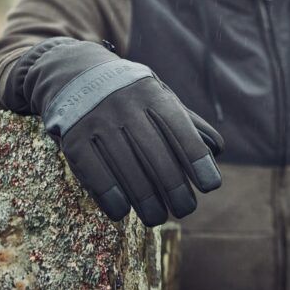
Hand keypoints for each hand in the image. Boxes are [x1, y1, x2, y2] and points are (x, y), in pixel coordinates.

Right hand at [4, 38, 223, 225]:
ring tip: (156, 217)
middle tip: (186, 209)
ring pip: (127, 169)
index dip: (197, 159)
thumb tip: (217, 149)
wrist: (73, 72)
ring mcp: (97, 120)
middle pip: (156, 155)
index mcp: (151, 93)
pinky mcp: (73, 138)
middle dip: (175, 188)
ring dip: (145, 200)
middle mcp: (125, 105)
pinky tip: (122, 212)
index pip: (180, 129)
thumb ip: (186, 120)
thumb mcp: (157, 94)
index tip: (210, 186)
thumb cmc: (127, 92)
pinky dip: (110, 197)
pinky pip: (95, 174)